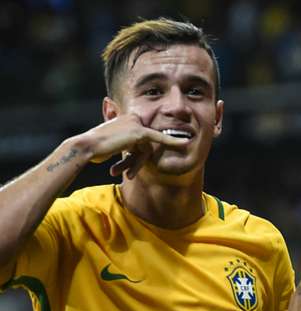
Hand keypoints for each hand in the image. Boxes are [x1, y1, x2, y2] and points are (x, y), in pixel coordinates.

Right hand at [72, 114, 189, 178]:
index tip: (138, 162)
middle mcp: (132, 118)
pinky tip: (185, 144)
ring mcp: (136, 124)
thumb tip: (132, 149)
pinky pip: (159, 139)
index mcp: (126, 118)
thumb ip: (126, 143)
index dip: (138, 154)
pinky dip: (173, 142)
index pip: (141, 138)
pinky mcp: (139, 132)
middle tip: (127, 173)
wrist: (86, 147)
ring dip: (137, 164)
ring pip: (147, 149)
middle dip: (137, 161)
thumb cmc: (96, 149)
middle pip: (146, 144)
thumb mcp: (112, 144)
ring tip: (127, 174)